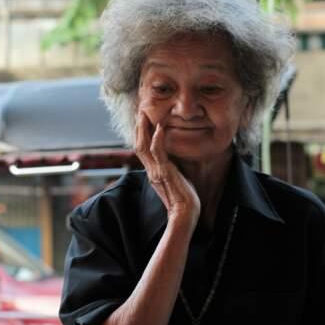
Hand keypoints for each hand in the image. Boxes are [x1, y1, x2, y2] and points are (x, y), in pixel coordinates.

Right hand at [135, 112, 199, 231]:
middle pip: (138, 144)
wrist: (185, 214)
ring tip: (145, 114)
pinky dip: (158, 138)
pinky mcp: (164, 172)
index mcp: (153, 172)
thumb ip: (172, 170)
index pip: (143, 150)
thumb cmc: (185, 200)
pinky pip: (157, 152)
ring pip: (143, 146)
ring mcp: (156, 171)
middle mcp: (151, 170)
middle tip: (140, 111)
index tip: (143, 120)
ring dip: (144, 128)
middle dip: (139, 127)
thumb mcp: (176, 180)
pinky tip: (160, 127)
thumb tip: (176, 160)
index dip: (141, 134)